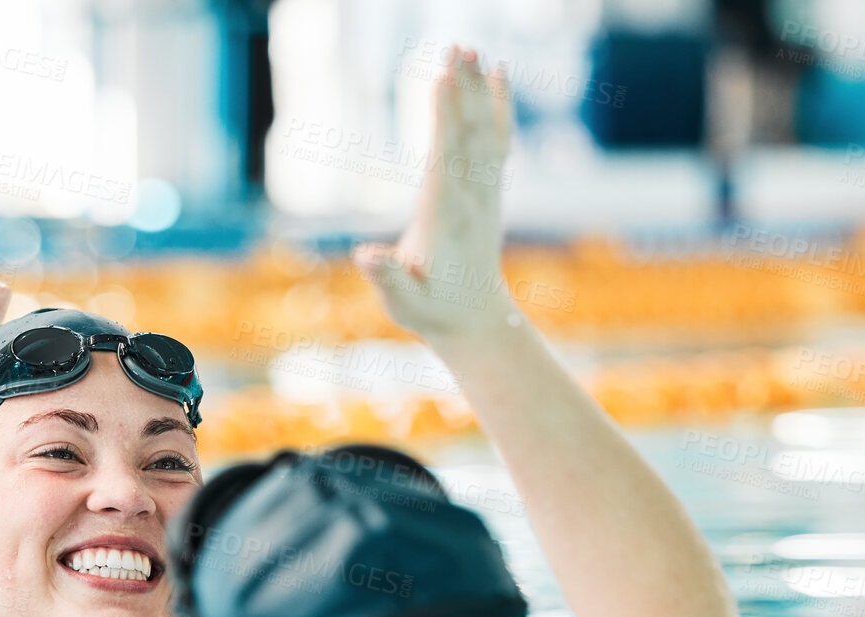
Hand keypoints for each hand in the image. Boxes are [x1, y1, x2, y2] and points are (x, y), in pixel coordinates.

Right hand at [353, 46, 513, 343]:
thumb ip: (386, 278)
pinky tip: (498, 75)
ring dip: (480, 90)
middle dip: (463, 91)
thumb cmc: (431, 311)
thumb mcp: (402, 302)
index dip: (444, 119)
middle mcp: (471, 199)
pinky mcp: (490, 191)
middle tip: (456, 47)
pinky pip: (498, 140)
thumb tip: (365, 256)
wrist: (475, 320)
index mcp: (446, 218)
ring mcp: (485, 193)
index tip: (441, 80)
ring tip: (472, 50)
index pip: (446, 159)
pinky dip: (498, 106)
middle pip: (468, 135)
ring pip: (485, 132)